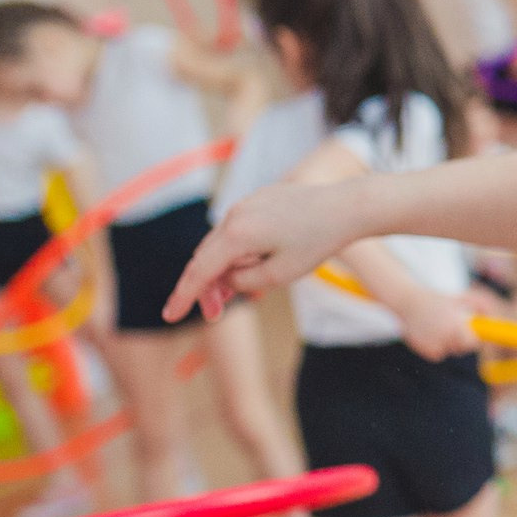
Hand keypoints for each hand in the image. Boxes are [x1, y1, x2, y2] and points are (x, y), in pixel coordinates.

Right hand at [165, 181, 363, 323]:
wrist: (346, 207)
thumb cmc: (316, 242)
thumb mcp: (279, 274)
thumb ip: (244, 282)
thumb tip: (227, 279)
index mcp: (236, 234)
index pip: (199, 272)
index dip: (183, 297)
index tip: (169, 316)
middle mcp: (235, 215)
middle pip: (206, 257)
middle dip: (207, 287)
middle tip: (216, 313)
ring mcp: (246, 204)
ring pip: (221, 243)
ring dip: (223, 269)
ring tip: (238, 290)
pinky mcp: (259, 200)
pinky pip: (238, 230)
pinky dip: (236, 251)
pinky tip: (253, 264)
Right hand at [393, 288, 491, 362]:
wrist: (409, 301)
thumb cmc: (438, 300)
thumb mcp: (461, 300)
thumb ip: (480, 307)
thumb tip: (494, 318)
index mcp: (456, 324)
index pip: (472, 343)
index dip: (472, 339)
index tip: (471, 334)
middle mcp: (446, 337)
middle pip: (461, 349)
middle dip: (460, 340)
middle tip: (452, 327)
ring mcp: (434, 345)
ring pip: (449, 351)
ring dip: (447, 342)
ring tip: (438, 326)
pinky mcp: (425, 351)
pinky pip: (437, 354)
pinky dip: (435, 346)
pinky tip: (429, 333)